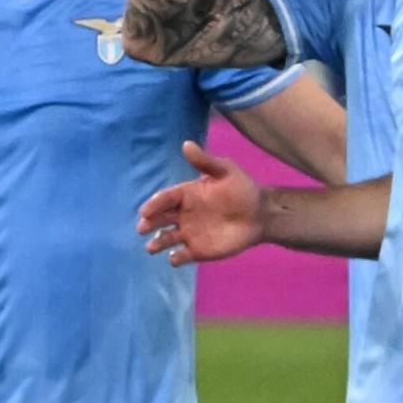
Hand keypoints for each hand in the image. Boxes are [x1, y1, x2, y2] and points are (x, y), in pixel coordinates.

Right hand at [137, 141, 263, 265]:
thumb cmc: (242, 190)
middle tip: (142, 228)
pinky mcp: (198, 250)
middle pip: (160, 219)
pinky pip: (181, 256)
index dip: (154, 204)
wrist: (261, 214)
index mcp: (186, 195)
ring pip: (166, 238)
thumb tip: (186, 144)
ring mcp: (189, 233)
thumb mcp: (225, 171)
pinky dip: (175, 258)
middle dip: (149, 223)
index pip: (165, 199)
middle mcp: (183, 214)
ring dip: (157, 242)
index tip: (145, 211)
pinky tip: (175, 257)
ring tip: (151, 247)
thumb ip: (205, 162)